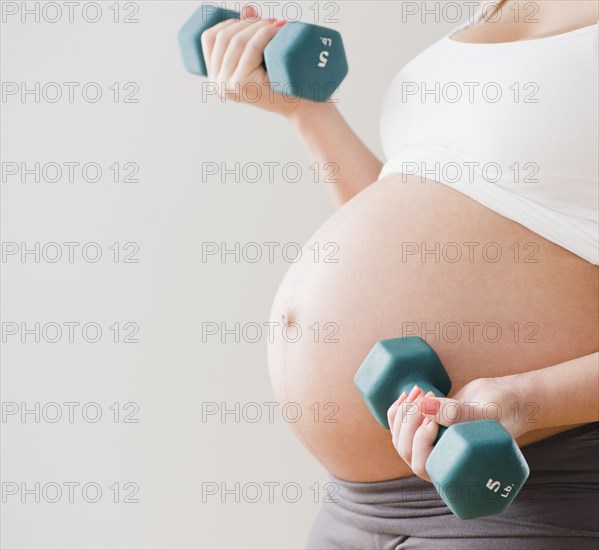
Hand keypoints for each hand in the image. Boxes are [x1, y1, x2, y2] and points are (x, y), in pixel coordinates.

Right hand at [200, 5, 310, 116]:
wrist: (298, 105)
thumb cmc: (280, 81)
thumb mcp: (257, 57)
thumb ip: (248, 34)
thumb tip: (247, 9)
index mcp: (215, 78)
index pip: (209, 38)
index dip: (228, 22)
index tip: (251, 21)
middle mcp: (216, 84)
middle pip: (224, 36)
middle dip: (247, 22)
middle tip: (270, 23)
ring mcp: (227, 85)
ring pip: (237, 40)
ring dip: (259, 26)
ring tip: (277, 28)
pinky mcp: (241, 83)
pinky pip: (251, 47)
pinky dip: (265, 34)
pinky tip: (277, 32)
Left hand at [387, 376, 528, 481]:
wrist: (506, 399)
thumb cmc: (504, 410)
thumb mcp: (486, 411)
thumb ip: (458, 412)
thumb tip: (424, 406)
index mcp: (455, 469)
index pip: (422, 466)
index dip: (419, 442)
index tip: (432, 418)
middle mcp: (440, 460)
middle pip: (406, 450)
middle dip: (408, 422)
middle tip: (425, 397)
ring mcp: (431, 444)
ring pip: (400, 437)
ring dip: (402, 413)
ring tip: (419, 391)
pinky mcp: (426, 428)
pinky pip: (401, 425)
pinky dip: (399, 409)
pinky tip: (409, 393)